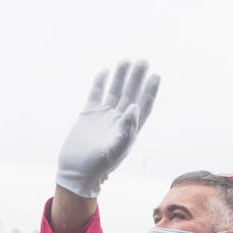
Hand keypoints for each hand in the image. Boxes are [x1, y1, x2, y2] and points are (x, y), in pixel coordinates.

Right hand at [55, 59, 159, 198]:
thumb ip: (126, 130)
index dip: (150, 91)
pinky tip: (105, 70)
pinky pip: (96, 94)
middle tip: (144, 61)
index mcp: (129, 129)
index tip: (156, 75)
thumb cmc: (98, 167)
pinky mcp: (88, 114)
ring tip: (126, 60)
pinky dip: (100, 82)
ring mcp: (103, 116)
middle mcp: (118, 120)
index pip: (143, 105)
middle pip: (131, 94)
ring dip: (120, 76)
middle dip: (137, 78)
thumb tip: (135, 107)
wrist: (76, 172)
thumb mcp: (114, 150)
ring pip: (114, 91)